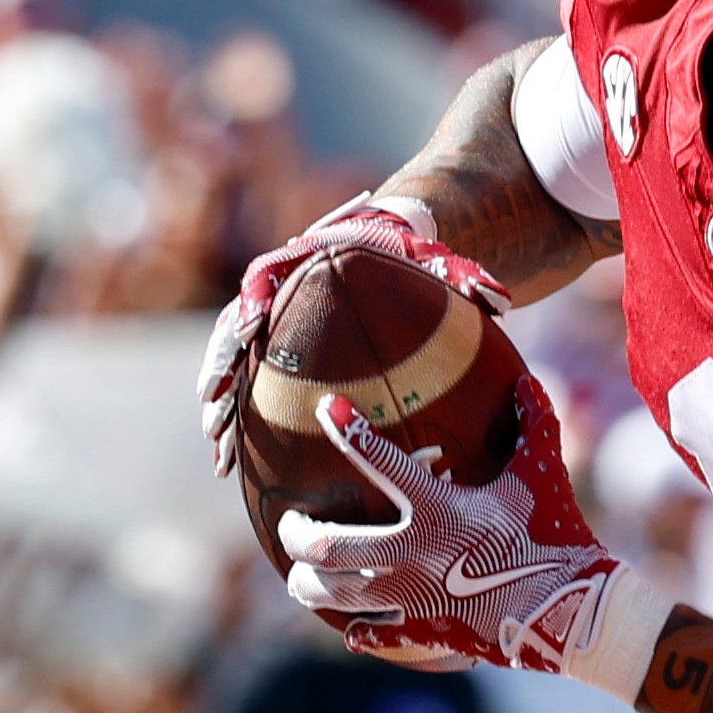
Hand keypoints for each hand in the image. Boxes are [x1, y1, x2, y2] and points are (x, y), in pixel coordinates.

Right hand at [199, 192, 504, 481]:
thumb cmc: (413, 257)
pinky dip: (237, 419)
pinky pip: (249, 386)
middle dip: (221, 366)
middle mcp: (280, 293)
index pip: (266, 274)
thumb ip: (464, 276)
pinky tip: (231, 462)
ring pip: (234, 365)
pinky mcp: (276, 351)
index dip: (250, 300)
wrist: (393, 250)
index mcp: (307, 262)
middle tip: (212, 404)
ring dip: (222, 406)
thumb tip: (500, 299)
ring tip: (218, 452)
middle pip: (234, 327)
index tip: (247, 327)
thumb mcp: (439, 262)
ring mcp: (274, 324)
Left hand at [276, 405, 661, 683]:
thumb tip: (526, 380)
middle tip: (291, 523)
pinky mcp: (425, 631)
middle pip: (328, 547)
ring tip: (303, 575)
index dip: (349, 430)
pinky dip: (361, 633)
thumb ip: (533, 424)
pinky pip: (375, 636)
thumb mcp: (543, 474)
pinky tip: (353, 631)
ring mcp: (413, 597)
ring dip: (310, 583)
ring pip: (335, 594)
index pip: (381, 461)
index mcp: (437, 509)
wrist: (572, 611)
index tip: (325, 408)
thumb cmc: (557, 534)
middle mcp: (413, 553)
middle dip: (297, 533)